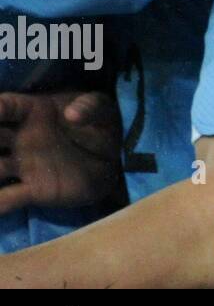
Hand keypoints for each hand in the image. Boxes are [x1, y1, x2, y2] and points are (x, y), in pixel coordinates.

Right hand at [0, 91, 122, 213]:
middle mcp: (20, 138)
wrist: (112, 160)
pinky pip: (5, 199)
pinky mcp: (32, 190)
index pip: (6, 106)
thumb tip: (72, 114)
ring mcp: (23, 165)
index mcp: (34, 112)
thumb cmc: (100, 126)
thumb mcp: (102, 109)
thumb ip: (91, 107)